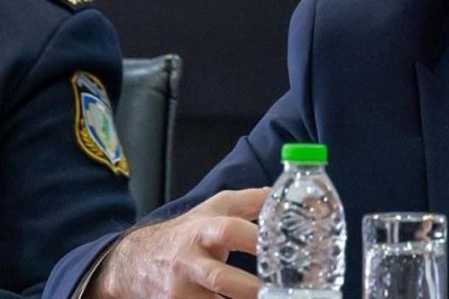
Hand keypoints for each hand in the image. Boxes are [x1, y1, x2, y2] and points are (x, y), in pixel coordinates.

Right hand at [87, 188, 268, 298]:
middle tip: (277, 289)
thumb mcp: (213, 210)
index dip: (253, 237)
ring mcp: (180, 290)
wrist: (135, 261)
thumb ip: (249, 201)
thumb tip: (279, 195)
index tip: (280, 245)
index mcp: (203, 231)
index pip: (228, 231)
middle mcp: (189, 262)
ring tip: (268, 298)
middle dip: (249, 287)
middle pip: (220, 278)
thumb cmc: (186, 233)